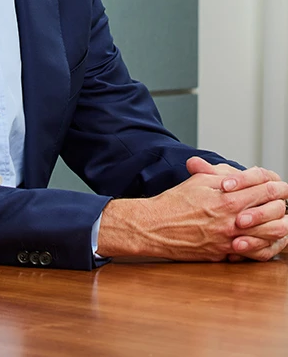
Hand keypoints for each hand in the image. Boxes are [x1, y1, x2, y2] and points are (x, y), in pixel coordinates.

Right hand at [97, 166, 287, 261]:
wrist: (155, 226)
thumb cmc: (174, 202)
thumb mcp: (199, 181)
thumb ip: (225, 176)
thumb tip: (247, 176)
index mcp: (228, 198)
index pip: (266, 189)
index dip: (278, 186)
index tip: (280, 185)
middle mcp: (233, 221)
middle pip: (275, 213)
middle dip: (282, 205)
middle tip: (281, 202)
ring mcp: (230, 240)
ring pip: (271, 235)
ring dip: (279, 226)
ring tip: (278, 220)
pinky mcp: (225, 254)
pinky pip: (256, 254)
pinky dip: (265, 246)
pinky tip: (265, 239)